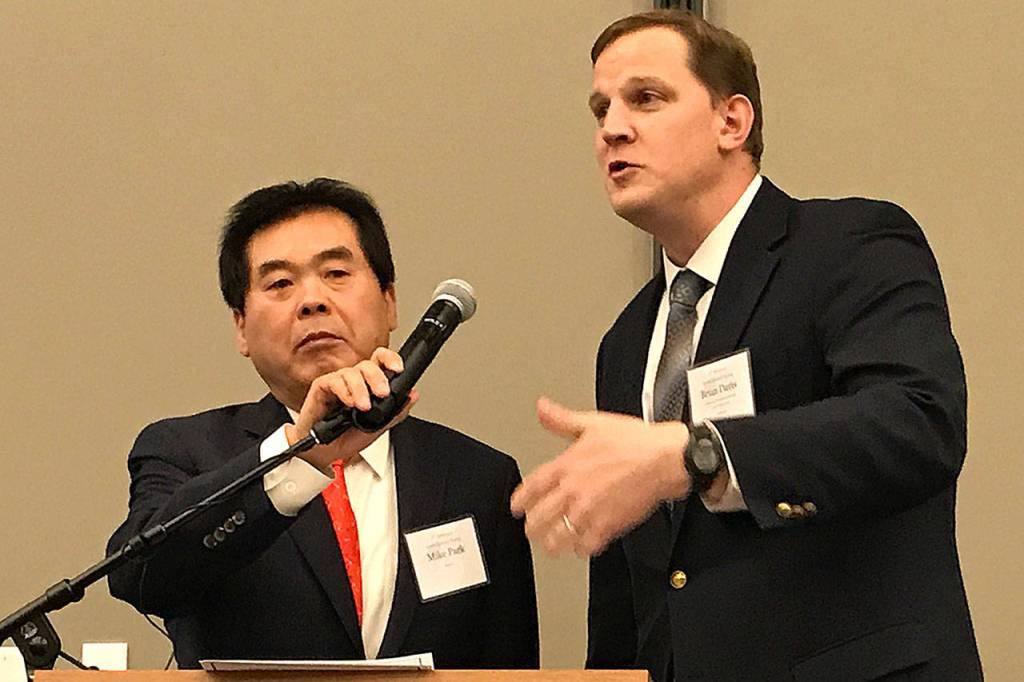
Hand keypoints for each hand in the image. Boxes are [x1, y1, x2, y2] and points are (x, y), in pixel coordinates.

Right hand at [286, 347, 416, 473]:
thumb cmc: (346, 438)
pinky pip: (334, 381)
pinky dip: (344, 391)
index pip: (380, 362)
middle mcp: (354, 381)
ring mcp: (338, 383)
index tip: (399, 369)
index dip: (390, 360)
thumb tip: (412, 396)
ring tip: (364, 407)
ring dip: (361, 389)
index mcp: (369, 385)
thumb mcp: (377, 428)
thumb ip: (395, 412)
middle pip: (368, 365)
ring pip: (352, 372)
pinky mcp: (322, 387)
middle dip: (378, 378)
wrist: (324, 453)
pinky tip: (349, 403)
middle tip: (383, 394)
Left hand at [510, 396, 690, 556]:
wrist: (664, 460)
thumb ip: (562, 419)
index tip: (518, 508)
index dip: (520, 501)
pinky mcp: (607, 527)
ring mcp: (588, 511)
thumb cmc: (635, 442)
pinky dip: (582, 549)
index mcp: (566, 466)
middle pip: (538, 519)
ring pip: (557, 539)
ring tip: (553, 545)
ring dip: (553, 543)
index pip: (531, 488)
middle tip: (534, 530)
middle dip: (533, 527)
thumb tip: (542, 408)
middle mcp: (573, 490)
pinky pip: (585, 547)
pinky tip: (583, 545)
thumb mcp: (593, 423)